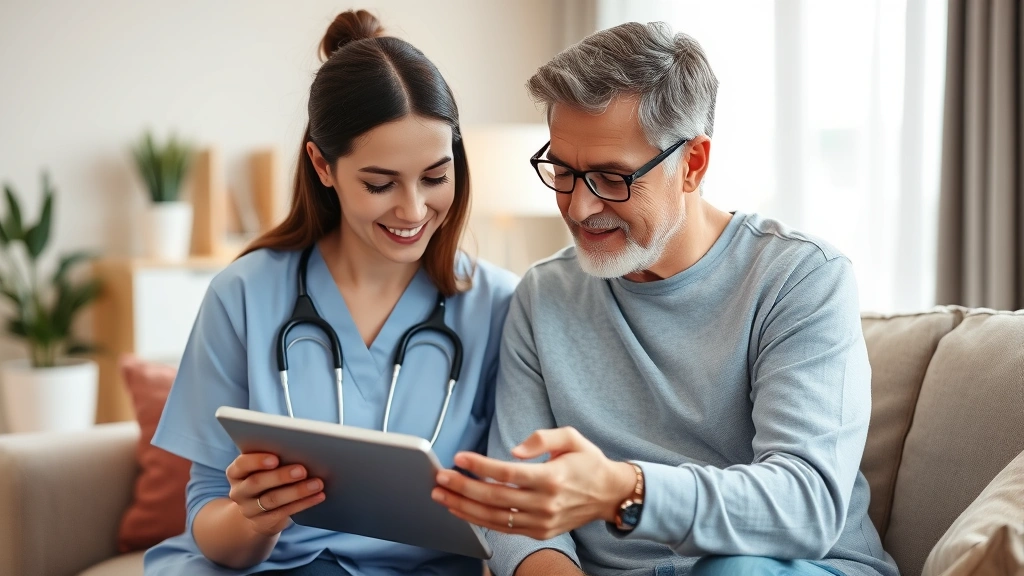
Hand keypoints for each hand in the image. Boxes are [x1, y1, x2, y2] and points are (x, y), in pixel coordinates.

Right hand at [225, 453, 325, 535]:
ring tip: (317, 483)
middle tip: (302, 470)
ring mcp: (249, 509)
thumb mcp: (264, 469)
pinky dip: (303, 503)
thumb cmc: (268, 479)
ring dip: (297, 491)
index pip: (242, 464)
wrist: (259, 513)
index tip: (275, 458)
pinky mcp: (262, 523)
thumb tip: (302, 448)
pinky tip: (318, 496)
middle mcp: (239, 491)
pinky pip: (284, 513)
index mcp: (236, 472)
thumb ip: (275, 458)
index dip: (257, 461)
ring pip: (272, 499)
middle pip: (257, 482)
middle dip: (281, 476)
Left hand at [431, 427, 636, 539]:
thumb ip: (542, 438)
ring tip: (442, 496)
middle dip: (463, 488)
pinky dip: (479, 521)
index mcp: (552, 477)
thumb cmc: (588, 461)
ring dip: (464, 507)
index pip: (508, 473)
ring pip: (494, 517)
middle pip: (495, 497)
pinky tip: (462, 511)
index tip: (459, 457)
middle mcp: (545, 503)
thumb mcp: (571, 437)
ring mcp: (542, 521)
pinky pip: (503, 528)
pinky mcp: (539, 532)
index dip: (480, 465)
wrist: (609, 494)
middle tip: (440, 478)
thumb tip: (513, 450)